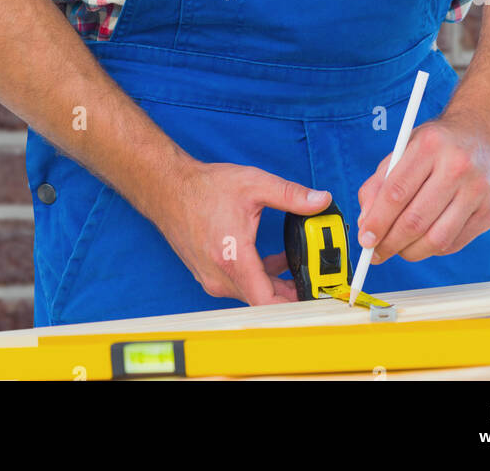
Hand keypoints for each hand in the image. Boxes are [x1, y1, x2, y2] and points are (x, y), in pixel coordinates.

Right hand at [157, 161, 331, 305]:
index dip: (295, 304)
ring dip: (275, 283)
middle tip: (314, 277)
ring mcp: (212, 279)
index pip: (268, 302)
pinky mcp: (208, 276)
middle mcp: (220, 277)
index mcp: (233, 259)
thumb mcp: (254, 184)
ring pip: (252, 293)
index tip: (315, 296)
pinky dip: (258, 277)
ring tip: (295, 265)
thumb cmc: (205, 188)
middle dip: (291, 291)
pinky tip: (270, 261)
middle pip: (263, 299)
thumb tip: (320, 200)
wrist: (169, 189)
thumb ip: (291, 195)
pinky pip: (240, 286)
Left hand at [356, 111, 489, 263]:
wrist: (485, 133)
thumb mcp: (403, 147)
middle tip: (375, 253)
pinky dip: (431, 249)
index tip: (365, 239)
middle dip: (390, 243)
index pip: (396, 192)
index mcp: (429, 145)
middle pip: (415, 220)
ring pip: (436, 239)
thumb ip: (379, 182)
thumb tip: (366, 222)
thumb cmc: (438, 143)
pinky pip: (453, 243)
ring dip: (410, 252)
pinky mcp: (489, 212)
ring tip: (397, 249)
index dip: (377, 221)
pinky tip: (421, 241)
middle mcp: (457, 167)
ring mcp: (477, 191)